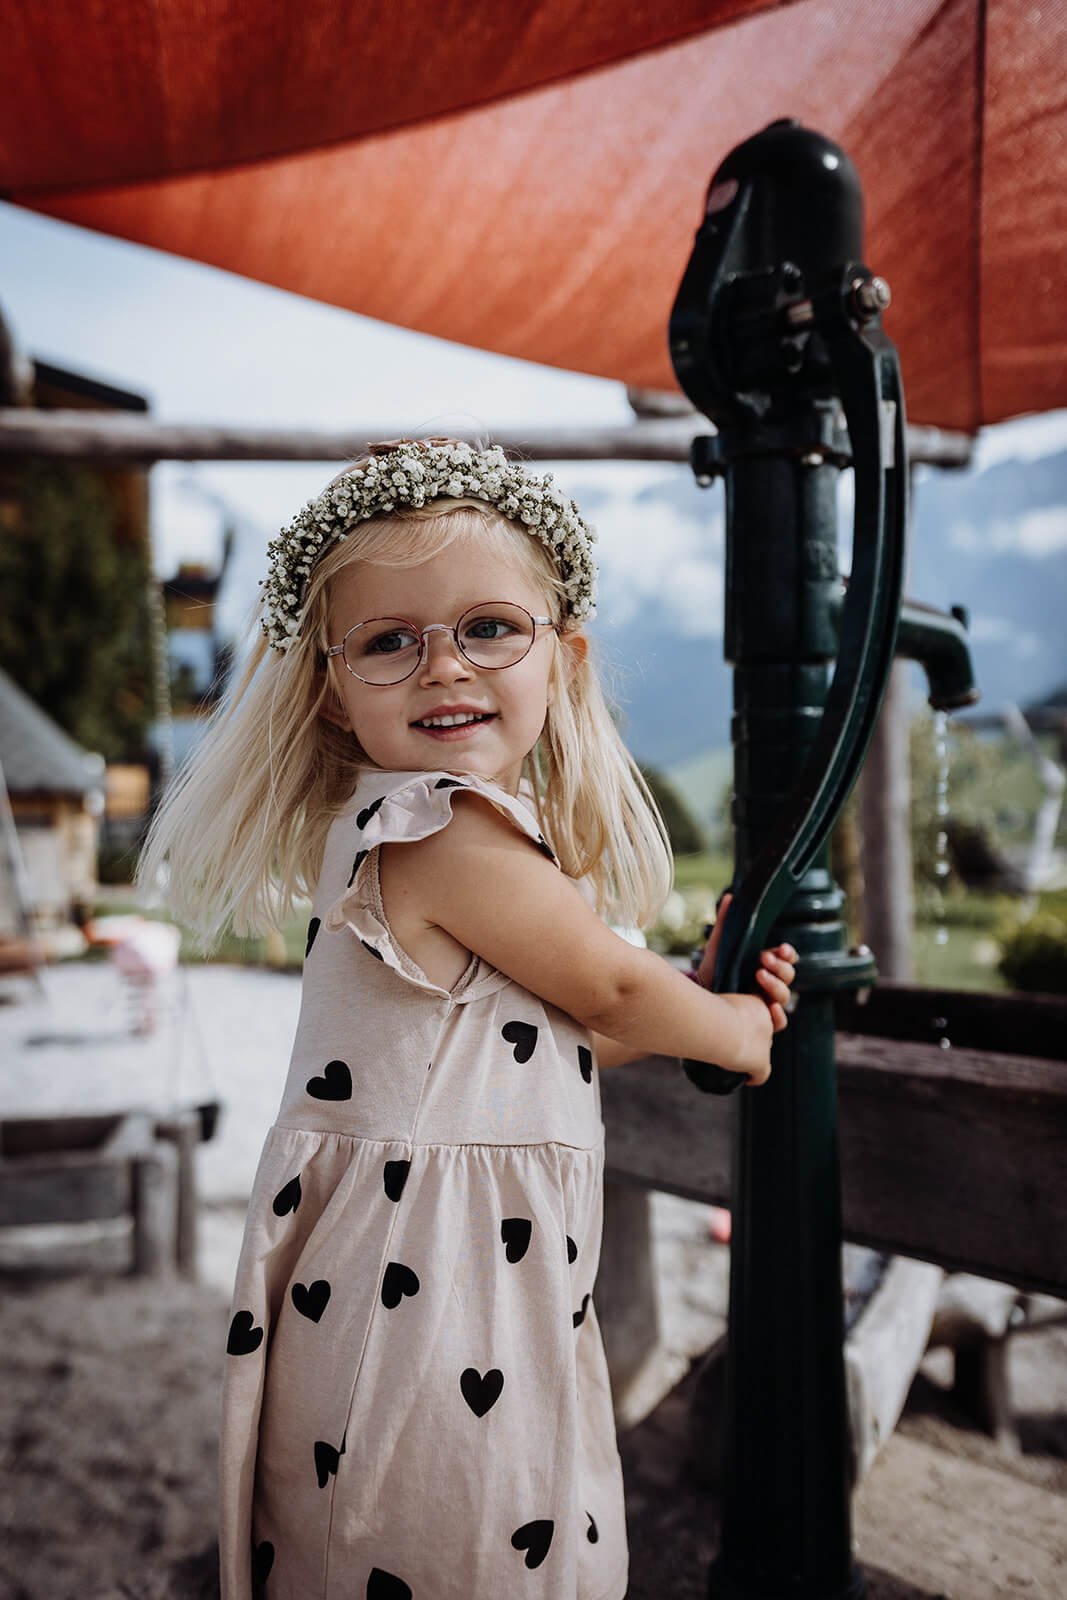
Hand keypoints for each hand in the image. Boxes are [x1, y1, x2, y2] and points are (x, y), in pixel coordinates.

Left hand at [694, 892, 798, 1073]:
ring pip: (785, 996)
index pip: (786, 958)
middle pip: (789, 976)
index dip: (788, 953)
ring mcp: (766, 1002)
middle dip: (780, 967)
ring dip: (777, 985)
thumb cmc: (712, 970)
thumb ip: (726, 923)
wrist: (695, 996)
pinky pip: (779, 1022)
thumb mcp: (719, 946)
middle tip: (763, 959)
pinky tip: (770, 1008)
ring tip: (759, 976)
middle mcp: (770, 984)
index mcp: (766, 965)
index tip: (780, 948)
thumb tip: (730, 897)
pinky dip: (778, 1015)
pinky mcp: (760, 1021)